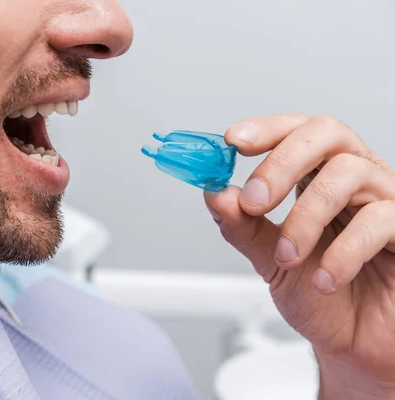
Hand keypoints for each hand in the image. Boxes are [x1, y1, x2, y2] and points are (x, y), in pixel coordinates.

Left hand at [204, 114, 394, 398]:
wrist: (353, 345)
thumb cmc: (319, 296)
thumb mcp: (270, 260)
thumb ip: (243, 226)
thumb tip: (213, 192)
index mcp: (317, 178)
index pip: (296, 132)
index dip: (266, 129)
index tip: (232, 141)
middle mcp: (353, 180)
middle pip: (325, 134)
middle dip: (281, 163)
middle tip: (254, 201)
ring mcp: (385, 200)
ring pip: (348, 174)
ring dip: (305, 217)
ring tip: (287, 257)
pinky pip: (381, 220)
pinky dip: (342, 253)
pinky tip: (323, 280)